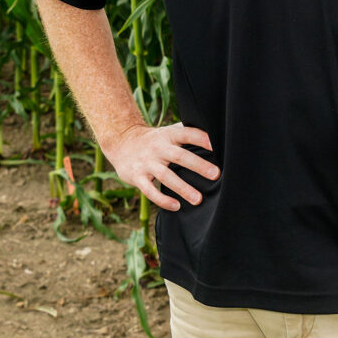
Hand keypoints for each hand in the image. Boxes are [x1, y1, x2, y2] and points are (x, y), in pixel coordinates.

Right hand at [103, 122, 219, 211]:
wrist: (121, 141)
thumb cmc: (153, 139)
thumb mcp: (167, 132)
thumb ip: (186, 132)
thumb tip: (213, 134)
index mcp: (168, 135)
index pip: (186, 134)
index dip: (201, 138)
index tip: (216, 146)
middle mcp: (158, 148)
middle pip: (180, 156)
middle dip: (198, 166)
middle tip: (216, 174)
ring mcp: (147, 163)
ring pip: (166, 176)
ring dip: (183, 188)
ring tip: (198, 199)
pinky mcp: (137, 177)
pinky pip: (150, 191)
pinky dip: (162, 200)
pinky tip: (176, 206)